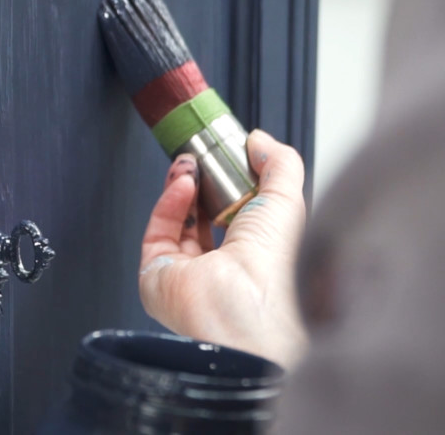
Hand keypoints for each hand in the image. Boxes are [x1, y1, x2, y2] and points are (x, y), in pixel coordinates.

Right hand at [138, 129, 307, 368]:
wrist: (245, 303)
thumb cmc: (275, 268)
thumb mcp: (288, 199)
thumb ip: (279, 163)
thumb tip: (261, 140)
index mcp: (256, 262)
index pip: (239, 218)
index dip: (232, 185)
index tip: (229, 158)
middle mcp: (221, 273)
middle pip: (205, 219)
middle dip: (204, 183)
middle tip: (206, 157)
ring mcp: (187, 276)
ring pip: (178, 223)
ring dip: (185, 186)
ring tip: (192, 164)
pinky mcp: (157, 277)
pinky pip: (158, 232)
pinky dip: (169, 202)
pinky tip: (184, 182)